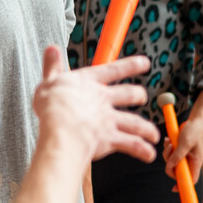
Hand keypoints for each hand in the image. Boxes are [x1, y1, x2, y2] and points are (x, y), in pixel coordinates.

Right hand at [33, 47, 158, 163]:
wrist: (60, 130)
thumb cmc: (51, 107)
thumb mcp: (48, 82)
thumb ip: (52, 66)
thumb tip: (51, 48)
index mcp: (89, 83)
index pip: (113, 70)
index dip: (130, 65)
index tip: (145, 63)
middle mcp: (103, 100)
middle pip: (129, 94)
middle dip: (138, 95)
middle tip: (143, 97)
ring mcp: (109, 120)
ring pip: (135, 122)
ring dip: (147, 128)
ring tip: (153, 134)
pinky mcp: (111, 139)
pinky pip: (132, 145)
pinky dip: (142, 150)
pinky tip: (149, 154)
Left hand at [164, 107, 202, 179]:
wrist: (196, 120)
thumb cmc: (195, 130)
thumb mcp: (186, 142)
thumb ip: (178, 155)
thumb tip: (170, 166)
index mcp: (196, 162)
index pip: (191, 179)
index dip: (183, 186)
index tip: (174, 189)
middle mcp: (190, 161)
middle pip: (177, 171)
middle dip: (169, 162)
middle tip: (169, 149)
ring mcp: (184, 156)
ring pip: (171, 162)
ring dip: (167, 152)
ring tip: (170, 142)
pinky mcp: (179, 150)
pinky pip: (169, 154)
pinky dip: (167, 148)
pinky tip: (169, 140)